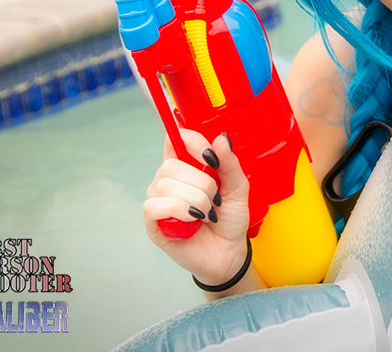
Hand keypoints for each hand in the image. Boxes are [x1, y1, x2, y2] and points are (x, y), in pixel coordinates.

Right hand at [143, 129, 251, 285]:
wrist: (229, 252)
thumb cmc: (229, 219)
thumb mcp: (238, 188)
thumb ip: (230, 164)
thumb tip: (220, 139)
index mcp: (186, 167)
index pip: (176, 139)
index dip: (192, 142)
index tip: (210, 157)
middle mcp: (168, 181)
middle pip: (171, 165)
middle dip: (202, 183)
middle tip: (216, 200)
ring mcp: (158, 201)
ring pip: (165, 186)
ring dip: (195, 200)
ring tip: (207, 214)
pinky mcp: (153, 223)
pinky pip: (154, 206)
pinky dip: (179, 211)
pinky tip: (193, 221)